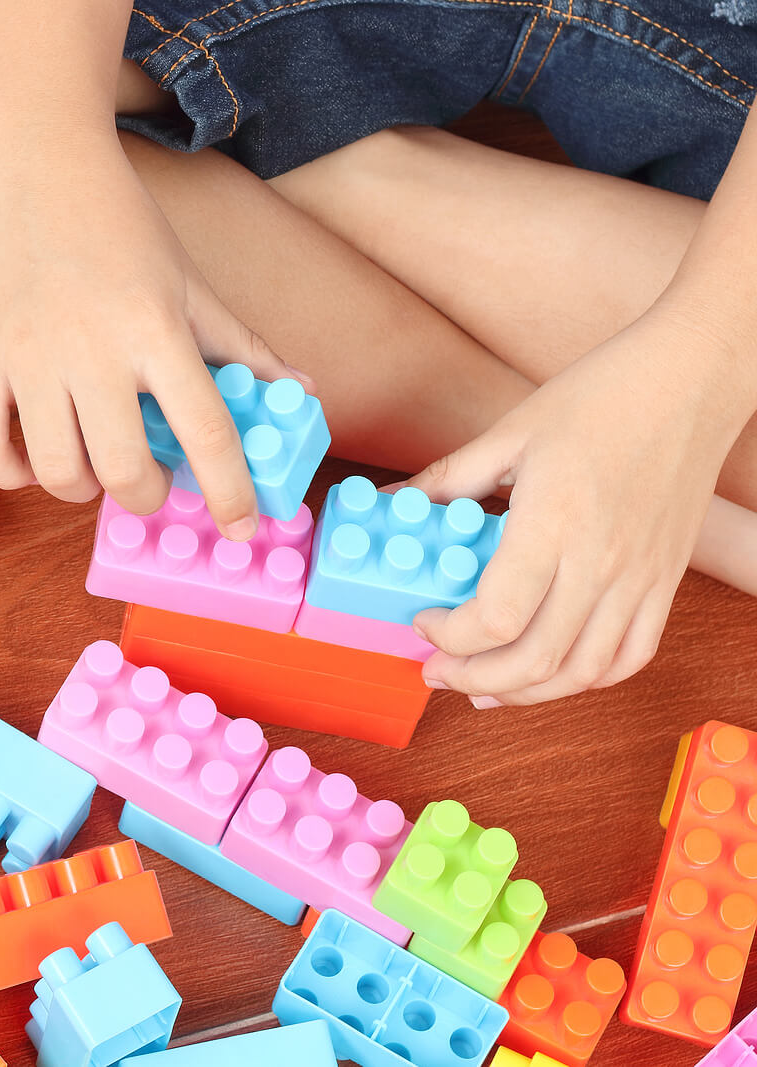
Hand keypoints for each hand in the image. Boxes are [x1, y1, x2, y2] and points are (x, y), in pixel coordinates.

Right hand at [0, 132, 307, 536]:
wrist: (37, 165)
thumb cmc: (120, 225)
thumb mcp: (191, 282)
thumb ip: (242, 346)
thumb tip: (300, 393)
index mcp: (156, 330)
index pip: (207, 432)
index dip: (230, 492)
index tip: (238, 526)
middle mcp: (91, 350)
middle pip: (125, 471)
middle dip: (148, 495)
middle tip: (153, 481)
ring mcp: (27, 358)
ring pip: (56, 472)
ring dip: (84, 489)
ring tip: (95, 465)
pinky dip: (14, 474)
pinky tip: (36, 460)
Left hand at [405, 303, 751, 705]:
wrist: (691, 380)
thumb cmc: (600, 396)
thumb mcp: (508, 432)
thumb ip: (445, 480)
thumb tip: (387, 502)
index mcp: (553, 523)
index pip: (495, 617)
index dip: (448, 634)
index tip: (423, 620)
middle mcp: (601, 561)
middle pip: (535, 659)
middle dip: (473, 677)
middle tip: (435, 671)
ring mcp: (641, 577)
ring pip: (584, 671)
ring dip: (527, 693)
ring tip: (483, 688)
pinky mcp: (667, 581)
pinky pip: (631, 654)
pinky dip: (588, 678)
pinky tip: (551, 673)